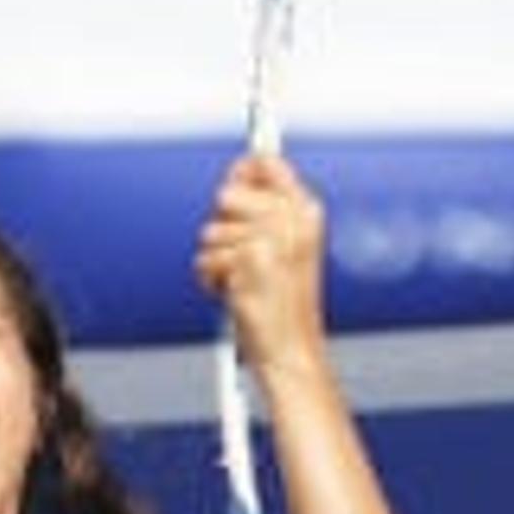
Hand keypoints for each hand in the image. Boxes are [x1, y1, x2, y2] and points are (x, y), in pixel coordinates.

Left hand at [197, 151, 329, 381]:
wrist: (293, 352)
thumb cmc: (284, 306)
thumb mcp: (283, 249)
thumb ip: (263, 209)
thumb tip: (235, 176)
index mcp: (308, 211)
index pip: (265, 162)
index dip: (242, 171)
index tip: (234, 187)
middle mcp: (294, 219)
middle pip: (226, 195)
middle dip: (225, 228)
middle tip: (246, 259)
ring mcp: (272, 238)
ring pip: (211, 231)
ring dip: (218, 261)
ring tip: (244, 282)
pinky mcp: (249, 259)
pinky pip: (205, 258)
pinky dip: (212, 281)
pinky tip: (235, 295)